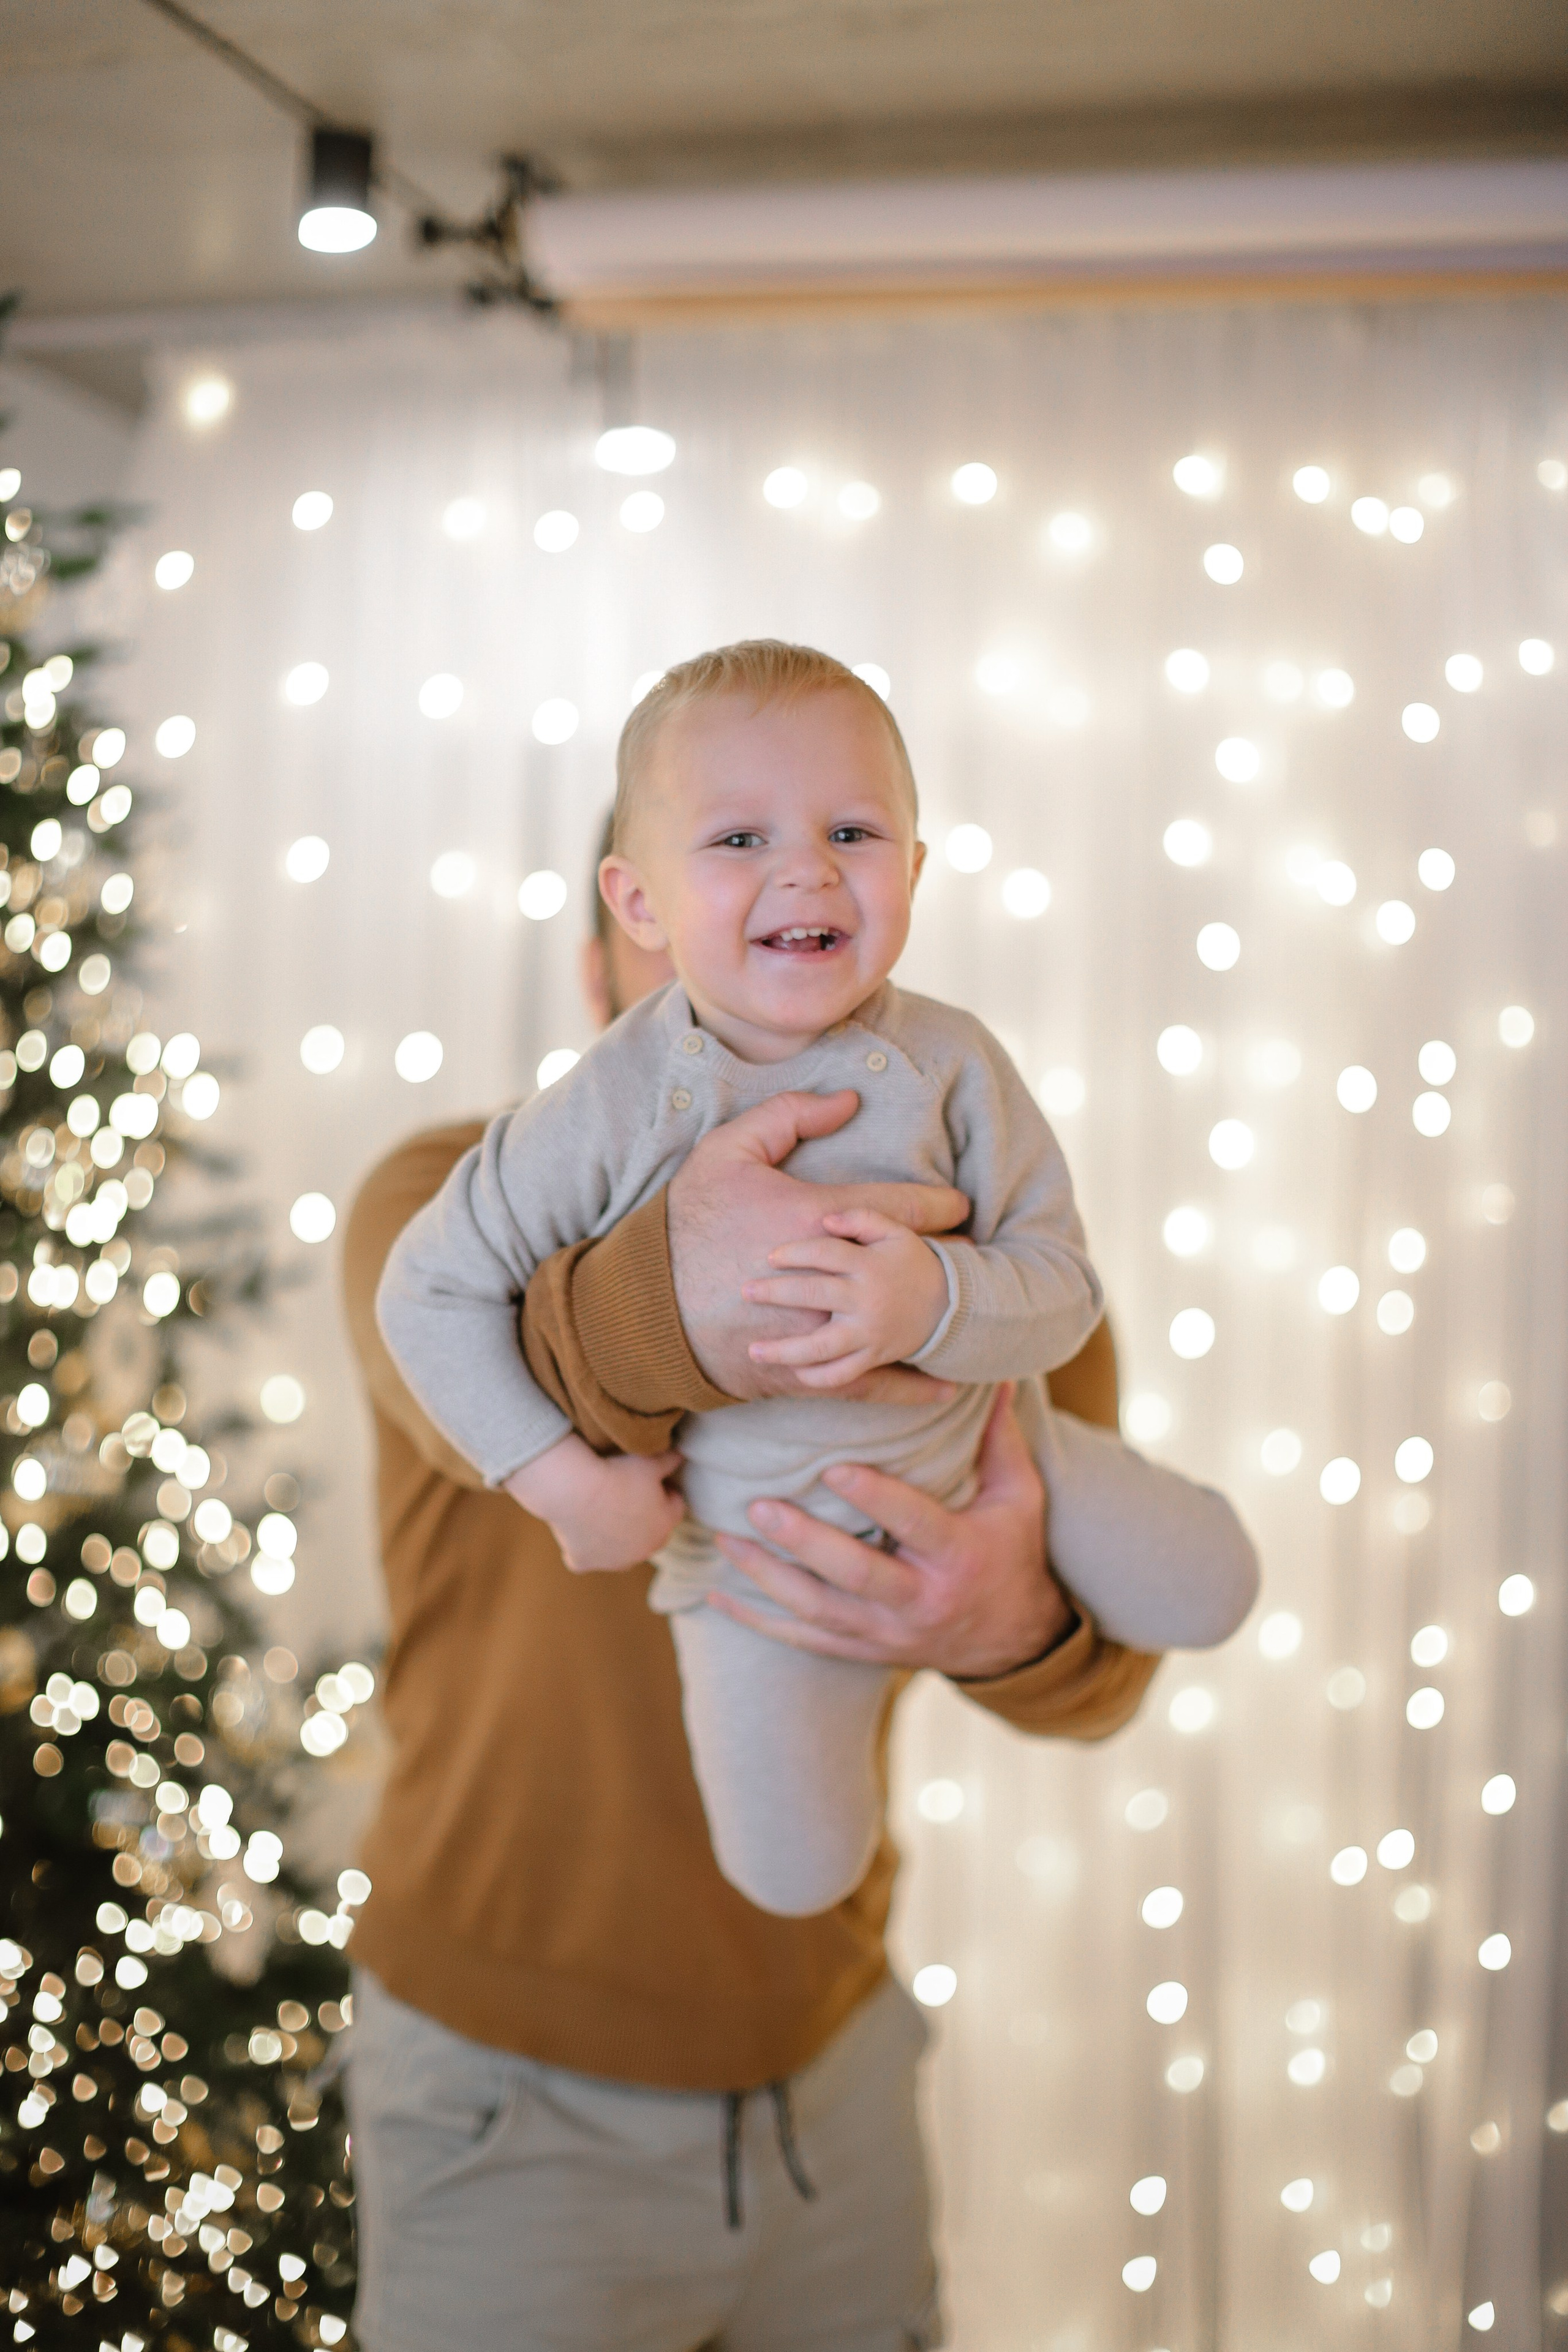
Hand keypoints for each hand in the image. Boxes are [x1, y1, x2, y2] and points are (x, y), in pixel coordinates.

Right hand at [504, 1431, 684, 1572]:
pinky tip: (581, 1527)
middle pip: (649, 1533)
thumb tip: (680, 1455)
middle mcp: (643, 1551)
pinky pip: (587, 1556)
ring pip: (620, 1550)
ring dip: (617, 1535)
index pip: (674, 1507)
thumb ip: (671, 1460)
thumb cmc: (618, 1475)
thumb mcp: (650, 1461)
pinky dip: (586, 1545)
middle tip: (626, 1493)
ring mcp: (613, 1562)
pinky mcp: (585, 1563)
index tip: (650, 1479)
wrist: (576, 1490)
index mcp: (664, 1527)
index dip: (663, 1490)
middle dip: (644, 1517)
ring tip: (603, 1508)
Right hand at [667, 1090, 969, 1402]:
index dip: (943, 1207)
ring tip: (966, 1307)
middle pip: (914, 1269)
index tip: (961, 1207)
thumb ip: (789, 1115)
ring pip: (901, 1328)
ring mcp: (820, 1333)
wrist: (645, 1307)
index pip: (905, 1210)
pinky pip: (873, 1384)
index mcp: (816, 1221)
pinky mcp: (807, 1374)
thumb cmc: (688, 1224)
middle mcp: (829, 1282)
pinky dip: (912, 1387)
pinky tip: (946, 1385)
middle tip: (973, 1254)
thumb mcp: (728, 1151)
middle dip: (949, 1261)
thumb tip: (849, 1100)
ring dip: (937, 1317)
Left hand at [709, 1386, 1073, 1676]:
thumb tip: (996, 1375)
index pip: (914, 1523)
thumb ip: (998, 1440)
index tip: (833, 1467)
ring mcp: (887, 1631)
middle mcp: (920, 1600)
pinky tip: (716, 1597)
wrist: (1012, 1640)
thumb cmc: (1010, 1553)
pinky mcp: (863, 1649)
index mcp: (958, 1555)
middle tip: (759, 1506)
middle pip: (855, 1573)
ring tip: (726, 1539)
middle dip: (804, 1542)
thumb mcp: (1018, 1498)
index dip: (875, 1498)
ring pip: (819, 1609)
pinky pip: (804, 1639)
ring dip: (767, 1578)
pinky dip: (759, 1621)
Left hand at [741, 1208, 949, 1386]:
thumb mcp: (895, 1232)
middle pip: (814, 1294)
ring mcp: (868, 1332)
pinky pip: (842, 1373)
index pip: (825, 1252)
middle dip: (776, 1293)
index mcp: (868, 1264)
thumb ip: (862, 1217)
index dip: (795, 1252)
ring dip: (785, 1350)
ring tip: (753, 1350)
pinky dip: (817, 1375)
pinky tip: (792, 1371)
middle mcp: (866, 1299)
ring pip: (822, 1346)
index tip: (769, 1256)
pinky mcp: (872, 1356)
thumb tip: (826, 1218)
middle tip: (745, 1291)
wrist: (948, 1306)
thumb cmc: (910, 1263)